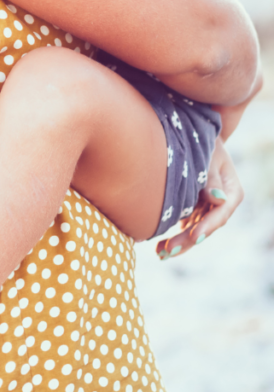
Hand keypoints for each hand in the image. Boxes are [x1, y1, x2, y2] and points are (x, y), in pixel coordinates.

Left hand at [155, 137, 242, 258]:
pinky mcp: (194, 209)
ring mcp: (207, 208)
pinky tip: (159, 247)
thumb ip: (211, 177)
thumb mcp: (209, 156)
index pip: (220, 213)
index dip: (207, 226)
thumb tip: (218, 199)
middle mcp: (221, 204)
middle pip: (206, 227)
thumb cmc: (203, 142)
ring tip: (160, 253)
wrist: (195, 138)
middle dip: (187, 241)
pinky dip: (174, 236)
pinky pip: (185, 227)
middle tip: (168, 251)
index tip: (193, 236)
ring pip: (194, 231)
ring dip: (179, 243)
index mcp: (231, 192)